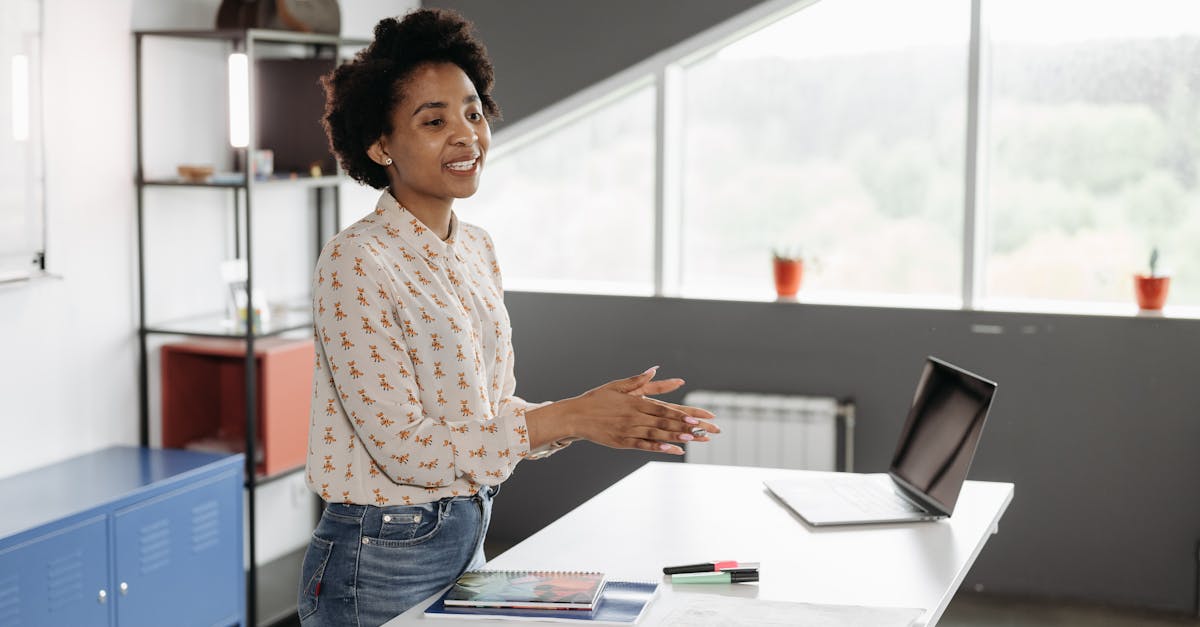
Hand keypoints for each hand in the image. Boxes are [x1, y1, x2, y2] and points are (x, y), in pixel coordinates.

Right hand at [561, 367, 719, 454]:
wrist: (575, 415)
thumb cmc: (596, 399)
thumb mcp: (617, 386)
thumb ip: (638, 380)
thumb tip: (653, 369)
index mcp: (634, 402)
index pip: (662, 407)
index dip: (680, 412)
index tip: (696, 416)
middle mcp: (633, 416)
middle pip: (663, 421)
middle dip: (684, 425)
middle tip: (703, 429)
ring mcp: (628, 430)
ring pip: (656, 433)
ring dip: (674, 436)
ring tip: (692, 439)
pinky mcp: (621, 442)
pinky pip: (643, 445)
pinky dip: (658, 447)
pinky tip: (672, 449)